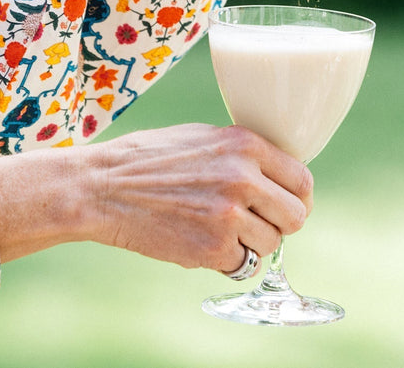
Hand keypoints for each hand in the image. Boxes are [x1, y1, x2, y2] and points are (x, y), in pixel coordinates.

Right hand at [80, 124, 312, 272]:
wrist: (100, 187)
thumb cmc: (147, 160)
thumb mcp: (203, 137)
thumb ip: (244, 155)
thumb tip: (279, 178)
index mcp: (246, 145)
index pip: (302, 180)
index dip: (297, 198)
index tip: (285, 205)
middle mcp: (243, 178)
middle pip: (295, 217)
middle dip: (279, 224)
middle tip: (256, 224)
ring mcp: (228, 216)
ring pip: (271, 245)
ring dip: (251, 244)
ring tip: (218, 231)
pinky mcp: (211, 249)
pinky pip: (244, 266)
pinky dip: (228, 262)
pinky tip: (202, 243)